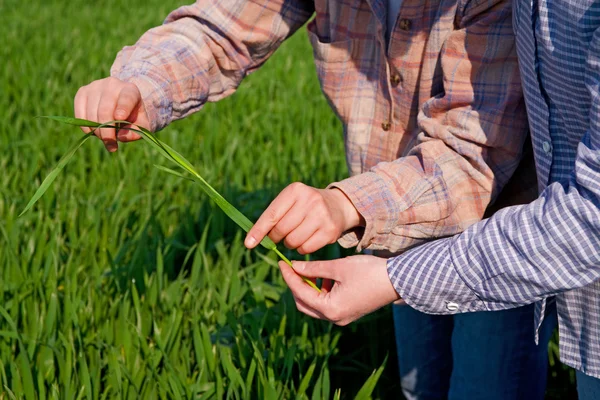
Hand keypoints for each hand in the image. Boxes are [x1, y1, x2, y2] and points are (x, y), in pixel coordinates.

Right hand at [74, 77, 148, 151]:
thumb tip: (120, 136)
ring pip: (91, 114)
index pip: (126, 98)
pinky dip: (86, 128)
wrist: (122, 104)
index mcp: (130, 90)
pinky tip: (95, 132)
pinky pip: (80, 114)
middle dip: (107, 132)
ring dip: (97, 132)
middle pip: (105, 110)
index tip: (120, 118)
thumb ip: (136, 132)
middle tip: (111, 145)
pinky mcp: (82, 92)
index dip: (122, 108)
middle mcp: (112, 84)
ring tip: (106, 139)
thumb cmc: (134, 117)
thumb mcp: (142, 126)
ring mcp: (95, 86)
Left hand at [245, 183, 363, 253]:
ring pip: (292, 241)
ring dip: (289, 244)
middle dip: (276, 237)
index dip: (258, 231)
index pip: (272, 215)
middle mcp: (310, 200)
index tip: (248, 244)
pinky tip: (307, 240)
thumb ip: (273, 217)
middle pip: (281, 230)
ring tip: (295, 235)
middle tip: (279, 236)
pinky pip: (305, 249)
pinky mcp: (330, 231)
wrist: (338, 205)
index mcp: (295, 190)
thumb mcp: (291, 201)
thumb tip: (252, 240)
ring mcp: (322, 215)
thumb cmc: (305, 206)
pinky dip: (301, 249)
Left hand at [278, 255, 399, 324]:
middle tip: (291, 268)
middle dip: (296, 286)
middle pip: (304, 304)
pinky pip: (327, 305)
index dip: (289, 276)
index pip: (301, 293)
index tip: (281, 263)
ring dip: (308, 289)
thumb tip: (294, 266)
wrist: (398, 280)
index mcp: (331, 309)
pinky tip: (325, 278)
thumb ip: (314, 268)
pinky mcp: (349, 313)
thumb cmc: (369, 272)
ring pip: (315, 305)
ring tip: (309, 270)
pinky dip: (321, 292)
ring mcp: (342, 318)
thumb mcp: (339, 267)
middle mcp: (335, 318)